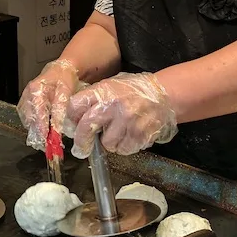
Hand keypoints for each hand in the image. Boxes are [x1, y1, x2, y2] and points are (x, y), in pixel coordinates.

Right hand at [17, 57, 79, 150]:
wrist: (61, 70)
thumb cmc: (64, 78)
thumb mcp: (66, 92)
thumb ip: (60, 109)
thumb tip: (57, 127)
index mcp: (35, 89)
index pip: (37, 113)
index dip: (41, 127)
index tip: (46, 138)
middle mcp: (27, 95)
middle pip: (29, 119)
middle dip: (38, 133)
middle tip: (48, 144)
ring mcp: (25, 100)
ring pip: (27, 121)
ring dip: (36, 131)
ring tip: (48, 140)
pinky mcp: (26, 105)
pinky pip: (28, 119)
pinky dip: (36, 127)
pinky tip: (44, 131)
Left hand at [63, 72, 177, 158]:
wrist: (164, 94)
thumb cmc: (133, 91)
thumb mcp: (110, 86)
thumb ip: (93, 100)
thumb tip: (74, 121)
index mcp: (103, 91)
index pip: (75, 106)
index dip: (71, 119)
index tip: (73, 126)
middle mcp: (113, 105)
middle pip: (86, 128)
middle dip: (82, 142)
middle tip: (81, 149)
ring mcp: (127, 121)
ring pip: (107, 144)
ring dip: (110, 143)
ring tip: (119, 132)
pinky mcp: (140, 134)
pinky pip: (124, 149)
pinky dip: (125, 146)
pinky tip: (130, 135)